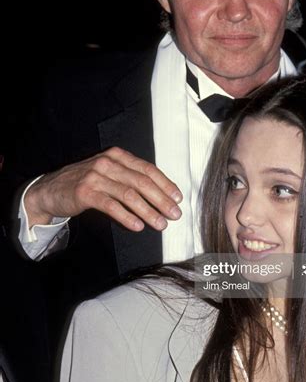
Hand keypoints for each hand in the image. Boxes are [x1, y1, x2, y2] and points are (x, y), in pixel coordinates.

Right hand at [24, 147, 182, 231]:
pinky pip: (111, 205)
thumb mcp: (109, 174)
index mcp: (117, 156)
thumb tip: (161, 194)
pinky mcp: (85, 192)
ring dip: (148, 211)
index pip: (147, 169)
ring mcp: (96, 176)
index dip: (165, 184)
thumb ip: (130, 179)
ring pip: (129, 195)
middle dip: (162, 200)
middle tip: (174, 214)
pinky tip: (137, 226)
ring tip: (160, 224)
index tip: (178, 198)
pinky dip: (126, 217)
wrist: (51, 189)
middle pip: (142, 182)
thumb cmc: (86, 183)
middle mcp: (108, 163)